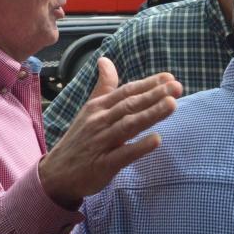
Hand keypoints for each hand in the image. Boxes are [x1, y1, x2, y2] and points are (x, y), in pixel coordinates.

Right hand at [39, 58, 181, 209]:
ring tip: (172, 105)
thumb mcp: (89, 110)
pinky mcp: (103, 165)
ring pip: (129, 126)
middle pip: (130, 105)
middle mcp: (99, 122)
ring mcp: (101, 143)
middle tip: (177, 87)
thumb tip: (105, 60)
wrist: (56, 174)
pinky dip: (139, 147)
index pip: (126, 92)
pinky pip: (123, 154)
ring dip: (150, 114)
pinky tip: (157, 140)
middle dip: (154, 95)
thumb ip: (103, 87)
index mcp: (97, 108)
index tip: (170, 77)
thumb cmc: (80, 140)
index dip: (148, 84)